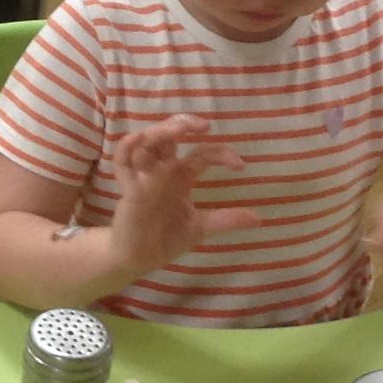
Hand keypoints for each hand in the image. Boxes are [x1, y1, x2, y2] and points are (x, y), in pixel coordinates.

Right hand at [107, 117, 262, 275]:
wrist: (140, 259)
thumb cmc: (166, 238)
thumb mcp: (201, 227)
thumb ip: (226, 220)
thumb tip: (259, 220)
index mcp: (180, 176)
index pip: (201, 154)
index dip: (220, 154)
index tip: (240, 165)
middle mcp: (162, 171)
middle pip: (168, 135)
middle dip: (182, 123)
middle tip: (203, 125)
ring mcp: (144, 177)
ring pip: (146, 141)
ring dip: (160, 131)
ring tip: (178, 129)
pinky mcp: (129, 188)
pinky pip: (123, 162)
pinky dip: (128, 147)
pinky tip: (140, 141)